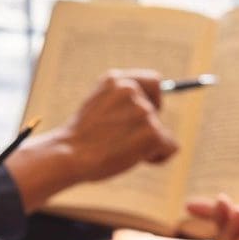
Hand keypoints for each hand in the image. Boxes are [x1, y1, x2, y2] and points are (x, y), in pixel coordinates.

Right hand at [61, 69, 178, 180]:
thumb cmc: (80, 139)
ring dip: (146, 145)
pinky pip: (170, 147)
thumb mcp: (98, 107)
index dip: (152, 99)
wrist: (68, 154)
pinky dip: (158, 157)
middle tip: (119, 140)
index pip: (154, 82)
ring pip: (161, 131)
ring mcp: (143, 111)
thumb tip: (151, 110)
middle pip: (156, 110)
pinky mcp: (152, 133)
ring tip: (120, 151)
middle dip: (144, 128)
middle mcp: (131, 91)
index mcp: (115, 80)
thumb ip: (121, 103)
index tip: (142, 114)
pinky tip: (134, 159)